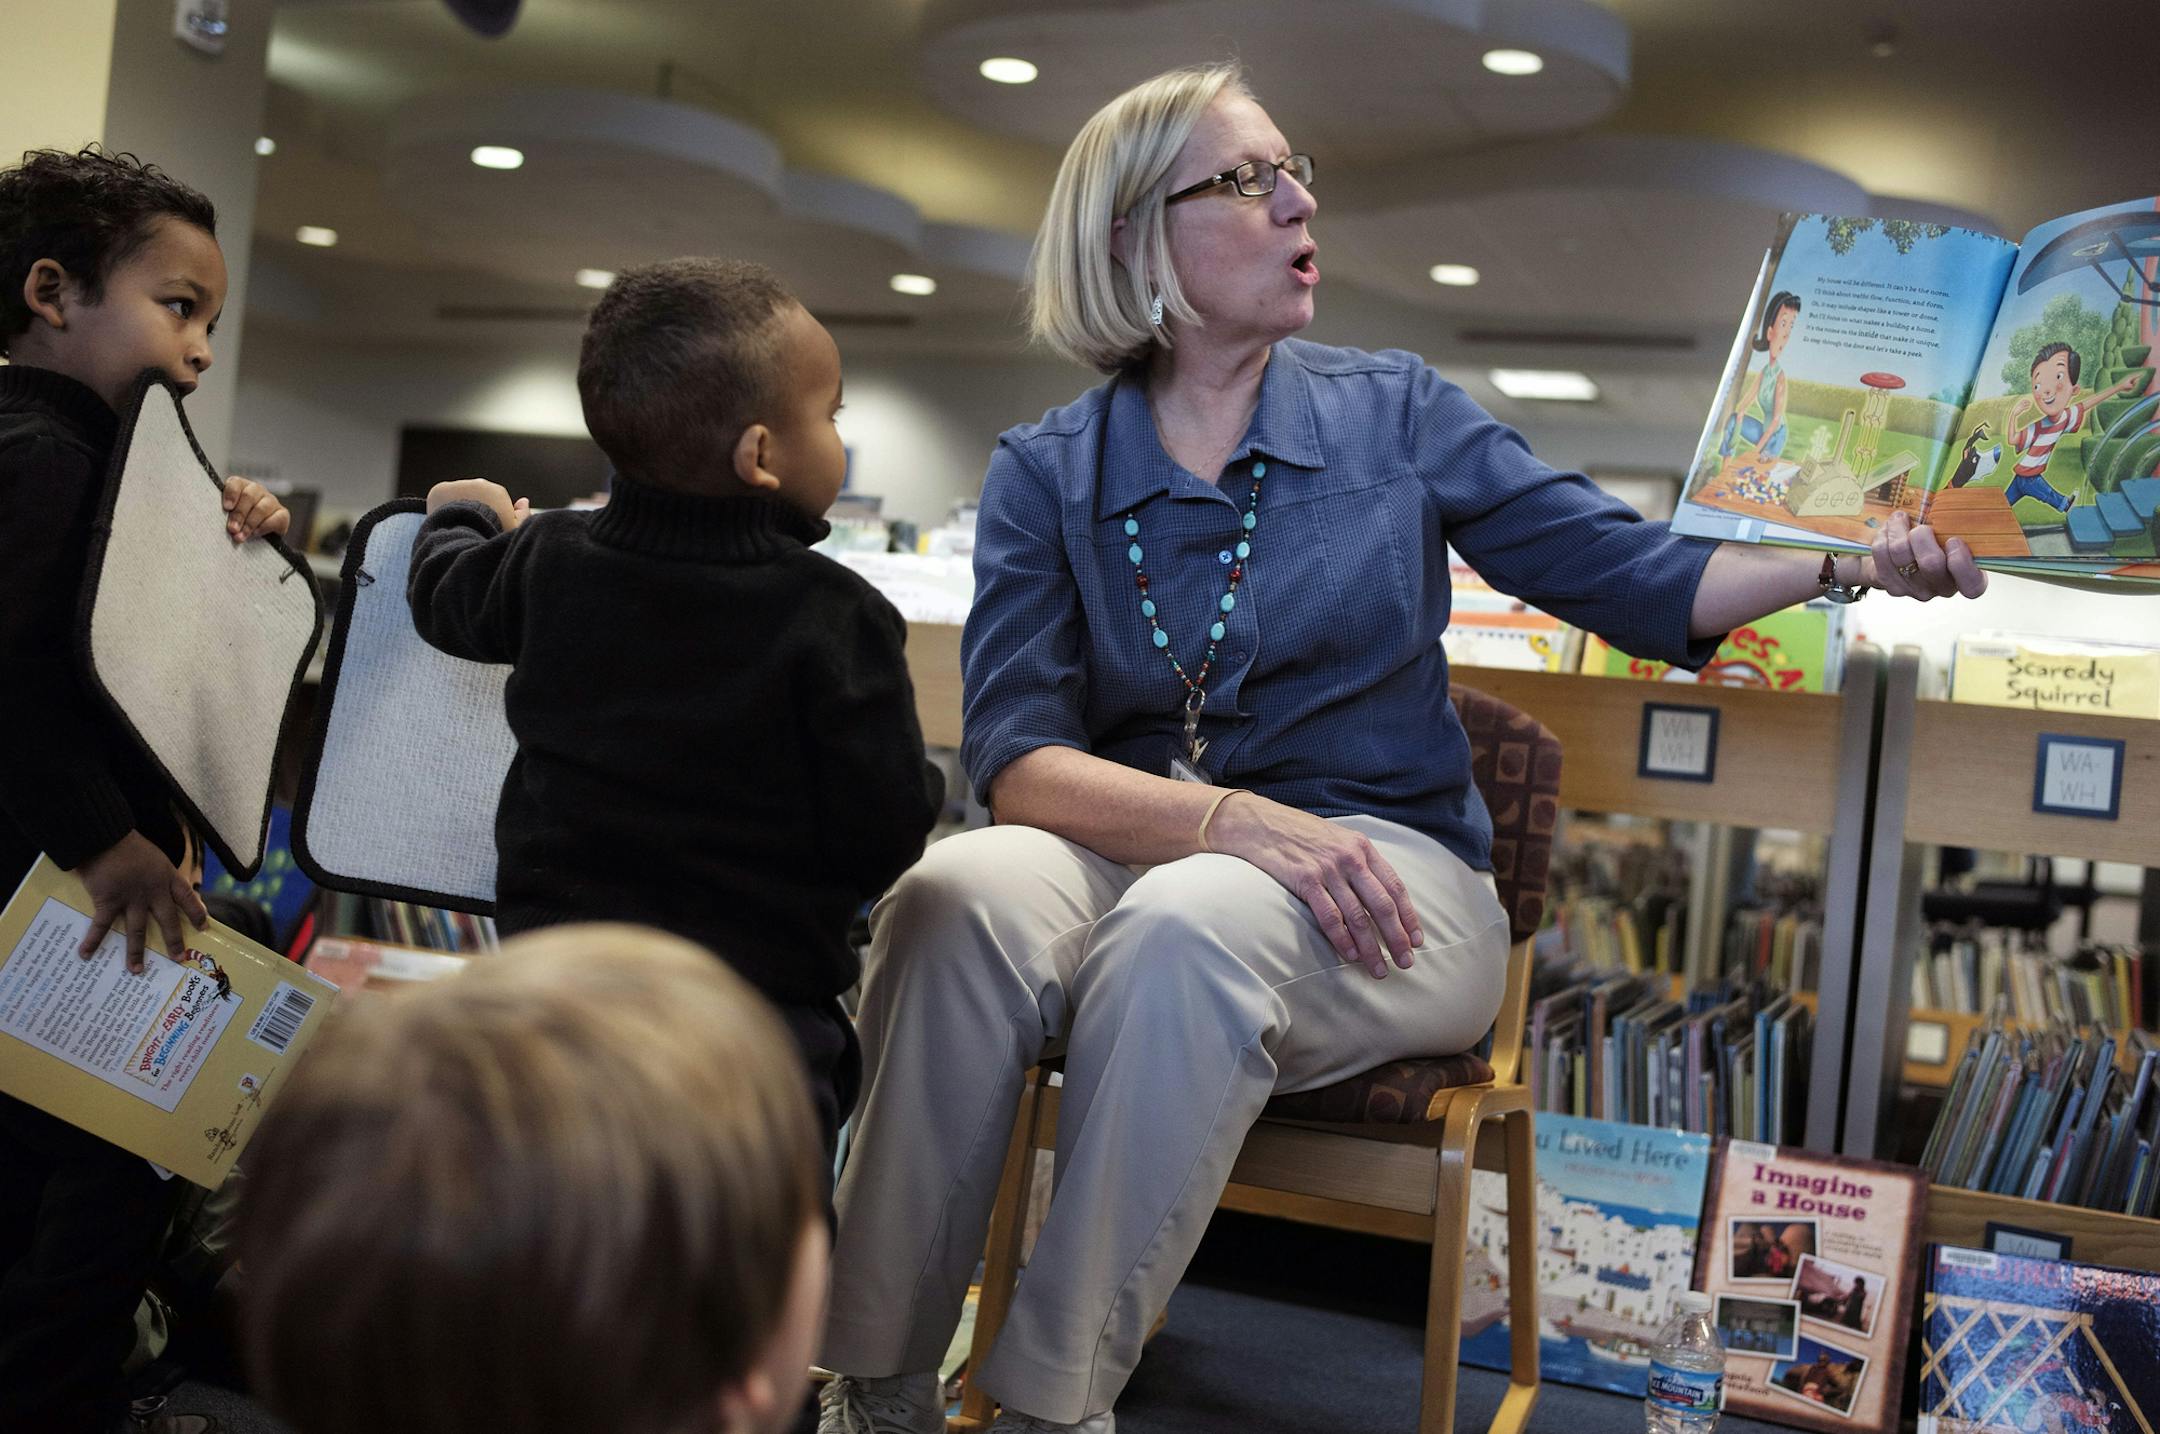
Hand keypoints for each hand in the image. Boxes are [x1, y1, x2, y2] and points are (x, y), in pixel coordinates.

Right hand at [76, 831, 207, 973]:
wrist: (106, 837)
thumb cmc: (128, 844)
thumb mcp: (154, 856)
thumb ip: (158, 873)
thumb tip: (157, 887)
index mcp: (167, 877)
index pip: (187, 897)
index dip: (196, 912)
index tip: (204, 926)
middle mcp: (153, 892)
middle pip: (167, 920)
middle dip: (174, 941)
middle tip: (178, 959)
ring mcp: (131, 899)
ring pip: (137, 930)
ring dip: (136, 952)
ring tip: (136, 970)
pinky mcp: (109, 901)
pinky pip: (101, 925)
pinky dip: (92, 940)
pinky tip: (86, 954)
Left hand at [221, 476, 290, 542]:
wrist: (257, 540)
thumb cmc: (237, 525)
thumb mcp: (226, 517)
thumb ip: (222, 514)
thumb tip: (218, 523)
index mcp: (241, 487)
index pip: (236, 483)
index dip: (231, 494)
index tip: (227, 508)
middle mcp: (257, 491)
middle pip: (249, 496)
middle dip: (239, 514)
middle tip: (232, 529)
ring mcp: (271, 501)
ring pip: (262, 508)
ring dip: (250, 524)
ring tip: (240, 536)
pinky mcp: (283, 514)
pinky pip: (277, 518)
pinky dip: (264, 527)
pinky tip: (256, 534)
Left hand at [426, 478, 528, 529]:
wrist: (466, 535)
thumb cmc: (493, 534)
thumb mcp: (515, 529)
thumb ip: (523, 514)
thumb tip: (524, 501)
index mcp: (497, 491)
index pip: (493, 500)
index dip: (490, 514)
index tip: (486, 526)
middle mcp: (478, 483)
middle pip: (476, 495)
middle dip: (474, 508)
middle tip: (471, 527)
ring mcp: (458, 485)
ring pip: (458, 495)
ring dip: (457, 506)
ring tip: (457, 525)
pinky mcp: (439, 489)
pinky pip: (440, 497)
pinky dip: (440, 506)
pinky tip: (445, 520)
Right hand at [1206, 793, 1423, 978]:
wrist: (1260, 823)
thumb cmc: (1299, 834)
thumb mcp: (1337, 839)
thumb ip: (1358, 862)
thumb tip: (1378, 896)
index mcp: (1363, 847)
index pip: (1395, 886)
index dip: (1408, 916)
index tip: (1416, 939)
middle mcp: (1350, 858)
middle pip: (1382, 905)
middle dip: (1396, 937)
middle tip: (1406, 962)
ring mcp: (1328, 870)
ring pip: (1358, 916)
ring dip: (1371, 948)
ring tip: (1379, 969)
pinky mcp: (1306, 881)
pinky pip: (1330, 917)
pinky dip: (1342, 940)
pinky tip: (1350, 956)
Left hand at [1858, 509, 1986, 600]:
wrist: (1902, 557)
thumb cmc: (1936, 541)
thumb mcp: (1954, 534)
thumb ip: (1958, 527)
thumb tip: (1957, 501)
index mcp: (1966, 578)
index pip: (1972, 585)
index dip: (1962, 563)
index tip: (1953, 540)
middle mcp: (1942, 588)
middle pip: (1931, 563)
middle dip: (1922, 535)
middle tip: (1921, 526)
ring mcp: (1915, 590)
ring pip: (1902, 553)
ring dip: (1899, 528)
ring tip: (1901, 518)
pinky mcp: (1891, 585)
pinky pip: (1882, 553)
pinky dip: (1884, 534)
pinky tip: (1889, 529)